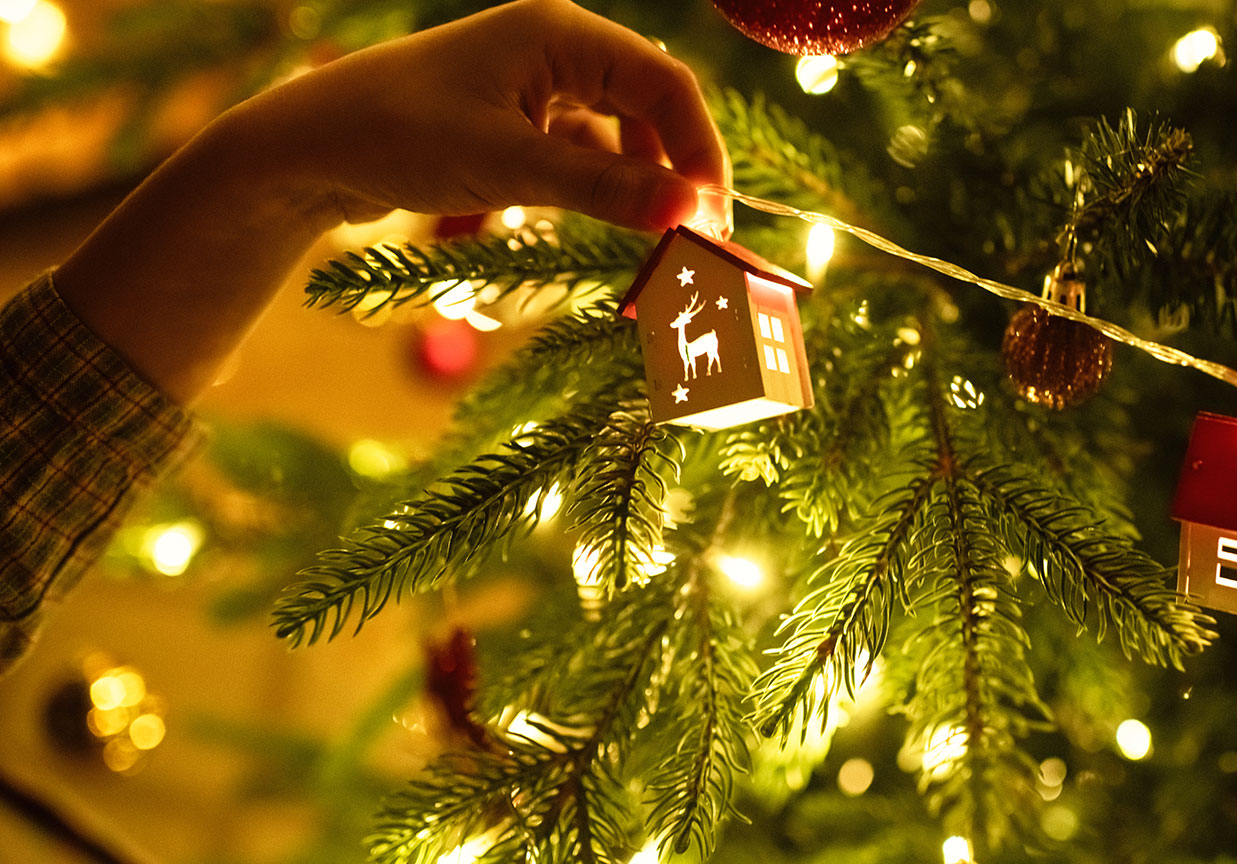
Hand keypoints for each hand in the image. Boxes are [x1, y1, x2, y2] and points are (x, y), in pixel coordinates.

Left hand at [220, 0, 730, 231]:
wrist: (307, 150)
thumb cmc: (398, 138)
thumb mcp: (509, 168)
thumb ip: (605, 188)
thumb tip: (692, 211)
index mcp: (560, 34)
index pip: (667, 85)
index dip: (701, 151)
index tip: (712, 218)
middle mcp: (556, 47)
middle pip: (652, 106)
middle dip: (678, 169)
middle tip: (694, 237)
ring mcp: (537, 82)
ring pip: (621, 132)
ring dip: (641, 182)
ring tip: (655, 239)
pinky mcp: (517, 119)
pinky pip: (585, 149)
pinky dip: (602, 187)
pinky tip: (604, 222)